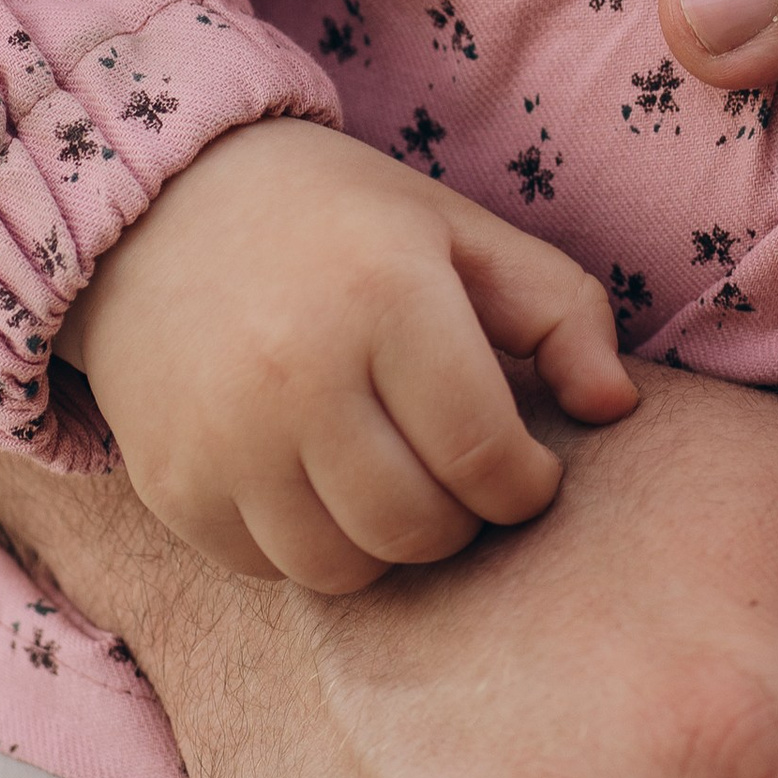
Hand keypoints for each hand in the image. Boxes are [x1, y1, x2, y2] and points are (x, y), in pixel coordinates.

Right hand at [68, 119, 634, 590]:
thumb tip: (618, 409)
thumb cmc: (335, 220)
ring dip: (388, 542)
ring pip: (348, 569)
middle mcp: (299, 370)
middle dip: (462, 519)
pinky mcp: (175, 485)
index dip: (526, 486)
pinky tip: (312, 477)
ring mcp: (227, 437)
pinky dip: (309, 544)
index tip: (525, 468)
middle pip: (420, 528)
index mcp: (386, 293)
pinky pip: (271, 571)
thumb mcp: (456, 229)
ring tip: (390, 475)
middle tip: (456, 472)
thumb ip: (558, 310)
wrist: (159, 206)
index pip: (486, 456)